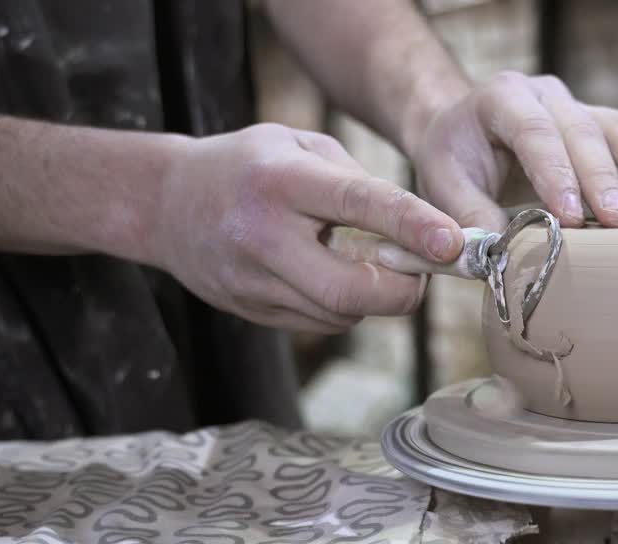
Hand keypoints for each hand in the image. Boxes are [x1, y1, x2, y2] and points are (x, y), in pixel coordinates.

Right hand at [151, 123, 462, 332]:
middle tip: (422, 272)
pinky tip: (330, 275)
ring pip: (341, 312)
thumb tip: (421, 229)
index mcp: (280, 181)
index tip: (453, 243)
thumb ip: (359, 182)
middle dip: (402, 289)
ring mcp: (252, 281)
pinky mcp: (250, 311)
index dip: (413, 227)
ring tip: (366, 262)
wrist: (165, 203)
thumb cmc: (250, 166)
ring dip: (374, 296)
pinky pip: (321, 323)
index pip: (359, 205)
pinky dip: (344, 306)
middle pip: (351, 288)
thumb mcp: (301, 146)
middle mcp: (262, 234)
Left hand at [408, 72, 617, 230]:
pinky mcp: (602, 123)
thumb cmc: (454, 161)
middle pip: (583, 131)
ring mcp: (579, 105)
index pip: (534, 132)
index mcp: (501, 97)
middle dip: (604, 179)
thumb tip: (503, 255)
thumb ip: (469, 217)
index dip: (555, 174)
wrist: (463, 131)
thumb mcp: (443, 185)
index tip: (570, 218)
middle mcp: (546, 94)